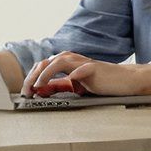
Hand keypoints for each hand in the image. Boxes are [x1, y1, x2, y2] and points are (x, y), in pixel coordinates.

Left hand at [19, 51, 150, 97]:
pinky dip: (73, 74)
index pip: (43, 65)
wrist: (124, 80)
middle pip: (47, 61)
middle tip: (27, 91)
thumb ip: (61, 85)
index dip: (31, 77)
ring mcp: (83, 63)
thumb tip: (41, 91)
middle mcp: (73, 59)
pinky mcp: (95, 68)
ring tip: (38, 86)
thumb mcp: (77, 85)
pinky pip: (81, 69)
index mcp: (67, 62)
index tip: (25, 91)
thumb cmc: (101, 82)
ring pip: (60, 61)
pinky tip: (67, 82)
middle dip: (34, 76)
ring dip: (46, 73)